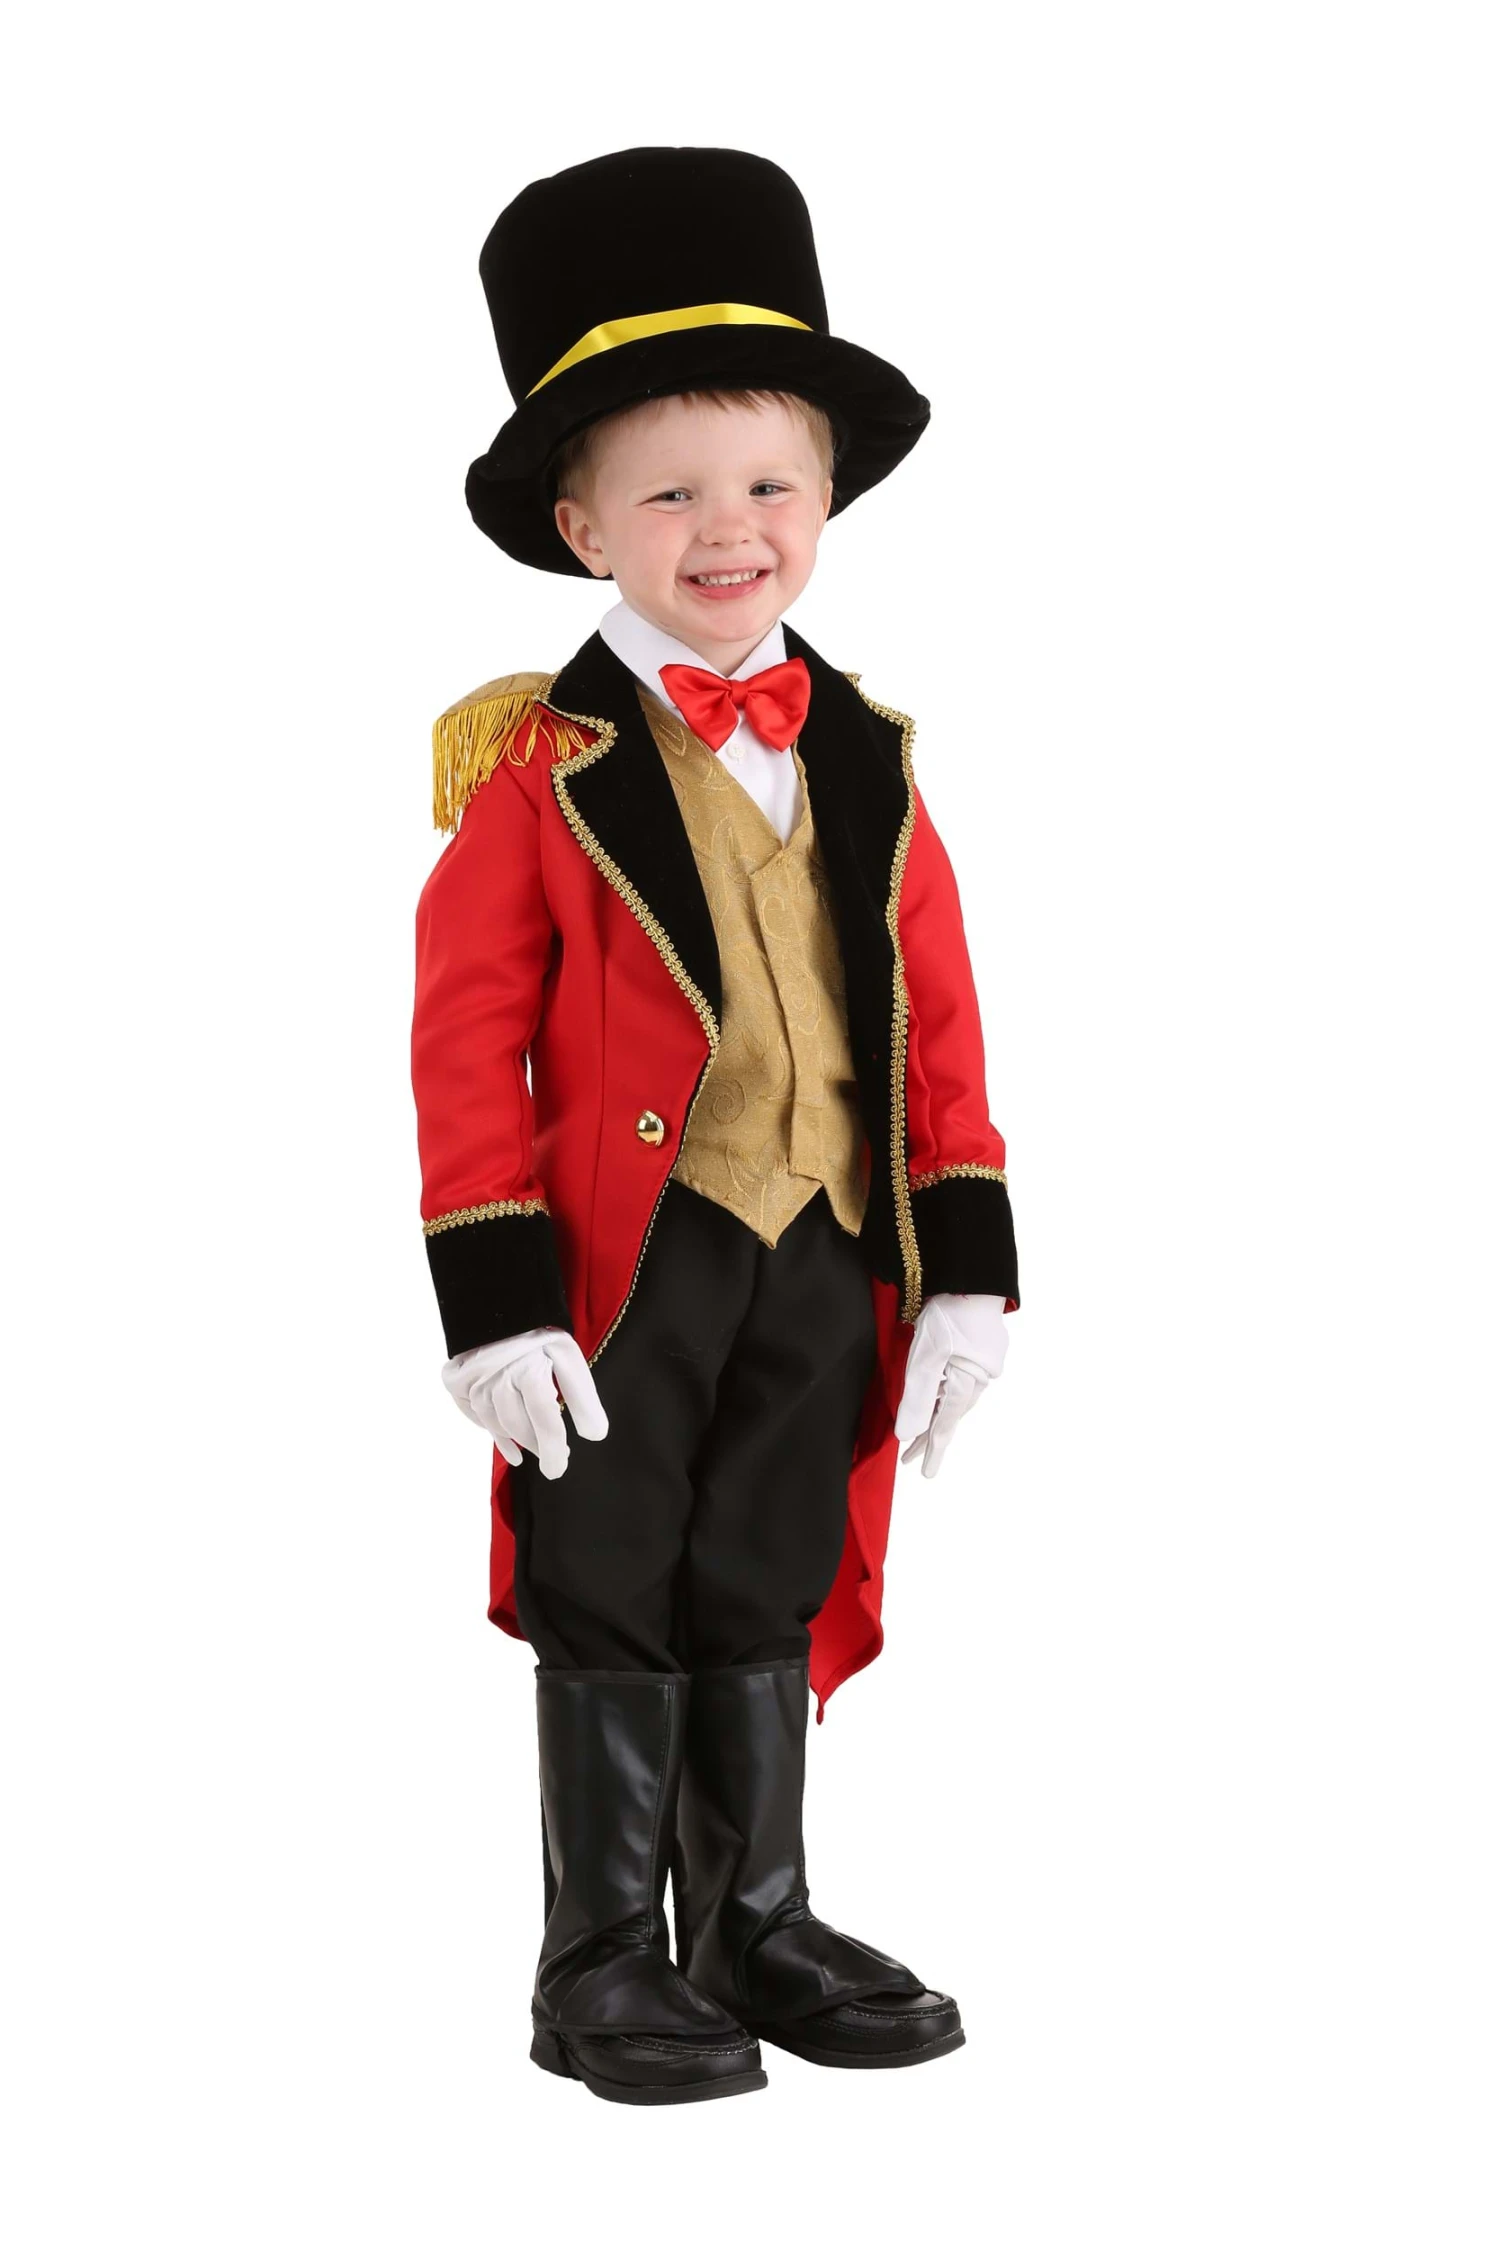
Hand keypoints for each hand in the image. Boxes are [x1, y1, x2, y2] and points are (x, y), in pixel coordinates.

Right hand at [441, 1326, 607, 1478]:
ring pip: (494, 1422)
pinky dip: (489, 1429)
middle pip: (519, 1425)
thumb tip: (595, 1435)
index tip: (559, 1469)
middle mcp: (498, 1377)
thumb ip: (582, 1397)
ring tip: (531, 1452)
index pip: (545, 1422)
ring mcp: (472, 1378)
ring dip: (514, 1440)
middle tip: (553, 1457)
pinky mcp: (455, 1377)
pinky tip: (506, 1444)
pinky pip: (472, 1412)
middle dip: (538, 1446)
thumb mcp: (568, 1356)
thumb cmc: (539, 1330)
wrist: (498, 1298)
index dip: (553, 1450)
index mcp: (530, 1370)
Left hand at [893, 1293, 1008, 1479]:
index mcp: (966, 1384)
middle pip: (951, 1414)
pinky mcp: (983, 1348)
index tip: (924, 1474)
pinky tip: (944, 1392)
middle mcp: (979, 1378)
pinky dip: (949, 1393)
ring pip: (958, 1397)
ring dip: (940, 1414)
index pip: (944, 1426)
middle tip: (912, 1458)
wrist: (975, 1277)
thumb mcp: (926, 1358)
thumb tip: (906, 1434)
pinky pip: (963, 1380)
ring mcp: (984, 1363)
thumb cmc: (950, 1315)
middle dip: (930, 1435)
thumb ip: (918, 1398)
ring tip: (923, 1431)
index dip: (931, 1450)